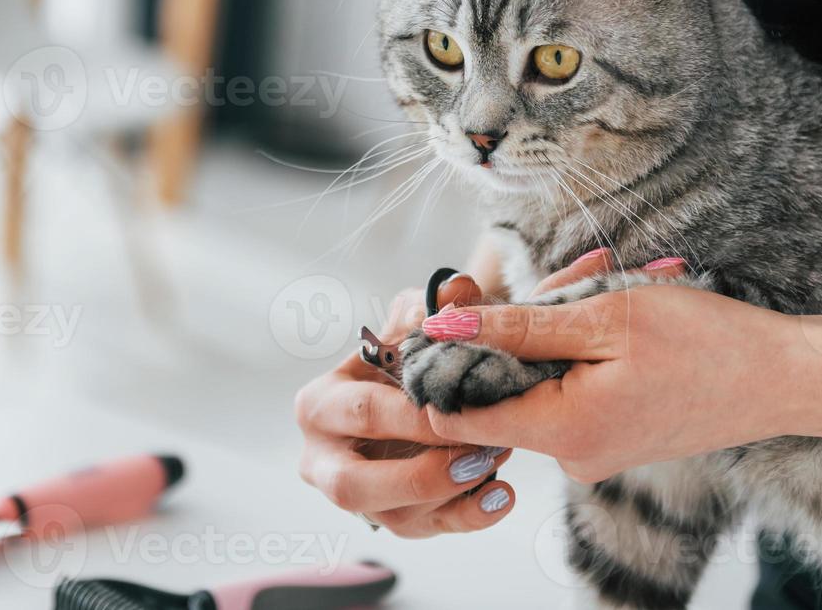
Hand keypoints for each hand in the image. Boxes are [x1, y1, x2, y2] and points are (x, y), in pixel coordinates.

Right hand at [295, 281, 517, 536]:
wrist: (418, 385)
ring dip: (448, 494)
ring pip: (391, 517)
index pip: (361, 413)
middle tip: (475, 453)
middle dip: (419, 473)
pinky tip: (502, 496)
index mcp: (319, 404)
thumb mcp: (412, 320)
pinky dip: (469, 517)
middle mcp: (323, 459)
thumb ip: (432, 303)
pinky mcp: (393, 519)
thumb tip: (455, 291)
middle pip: (353, 485)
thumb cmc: (407, 353)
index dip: (410, 414)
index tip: (459, 406)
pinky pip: (427, 530)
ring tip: (495, 463)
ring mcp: (358, 497)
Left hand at [424, 262, 801, 482]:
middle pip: (503, 381)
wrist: (787, 378)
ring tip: (616, 275)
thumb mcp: (603, 318)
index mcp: (560, 432)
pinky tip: (624, 302)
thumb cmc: (706, 343)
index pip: (455, 415)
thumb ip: (517, 328)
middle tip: (588, 269)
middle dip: (527, 318)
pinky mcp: (612, 436)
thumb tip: (444, 326)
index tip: (466, 305)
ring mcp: (592, 450)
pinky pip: (572, 383)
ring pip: (540, 374)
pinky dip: (586, 341)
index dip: (446, 360)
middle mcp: (570, 456)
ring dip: (564, 319)